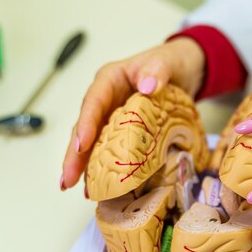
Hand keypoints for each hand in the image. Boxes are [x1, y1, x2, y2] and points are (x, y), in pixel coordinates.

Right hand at [60, 38, 204, 191]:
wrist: (185, 70)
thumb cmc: (171, 62)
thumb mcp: (166, 62)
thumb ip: (157, 71)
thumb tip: (147, 87)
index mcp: (110, 79)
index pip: (93, 102)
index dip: (86, 125)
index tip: (81, 145)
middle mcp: (106, 99)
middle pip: (85, 127)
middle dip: (74, 155)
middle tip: (66, 179)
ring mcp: (113, 116)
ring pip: (93, 142)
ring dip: (84, 166)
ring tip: (76, 189)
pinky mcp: (123, 131)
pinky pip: (110, 150)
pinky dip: (103, 167)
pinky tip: (97, 186)